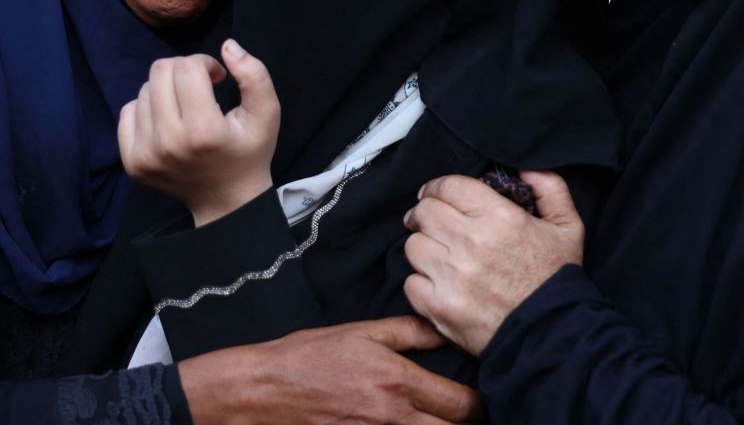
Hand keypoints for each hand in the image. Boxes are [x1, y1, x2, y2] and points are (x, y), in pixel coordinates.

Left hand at [118, 39, 280, 225]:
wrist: (227, 201)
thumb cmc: (249, 152)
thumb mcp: (267, 114)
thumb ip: (254, 75)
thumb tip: (227, 46)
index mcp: (203, 131)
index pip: (187, 68)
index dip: (206, 63)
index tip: (218, 78)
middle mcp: (168, 143)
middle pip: (160, 72)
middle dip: (184, 70)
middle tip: (202, 87)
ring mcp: (145, 155)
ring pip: (144, 89)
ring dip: (168, 89)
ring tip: (187, 107)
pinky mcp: (131, 162)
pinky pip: (128, 112)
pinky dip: (148, 107)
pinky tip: (169, 120)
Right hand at [178, 316, 484, 422]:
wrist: (260, 391)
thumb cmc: (307, 357)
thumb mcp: (360, 332)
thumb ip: (408, 332)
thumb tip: (444, 329)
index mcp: (397, 381)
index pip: (462, 406)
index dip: (481, 406)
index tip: (483, 400)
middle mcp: (391, 417)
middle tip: (470, 417)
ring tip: (443, 422)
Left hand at [402, 170, 583, 355]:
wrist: (551, 335)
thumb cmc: (556, 280)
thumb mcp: (568, 227)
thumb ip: (550, 188)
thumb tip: (525, 168)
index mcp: (500, 217)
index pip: (448, 186)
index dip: (437, 187)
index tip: (435, 194)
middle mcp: (471, 242)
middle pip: (424, 212)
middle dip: (424, 213)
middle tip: (429, 221)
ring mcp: (452, 276)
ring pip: (413, 246)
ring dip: (423, 247)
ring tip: (436, 253)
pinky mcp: (440, 306)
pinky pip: (411, 282)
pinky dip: (421, 282)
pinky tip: (438, 282)